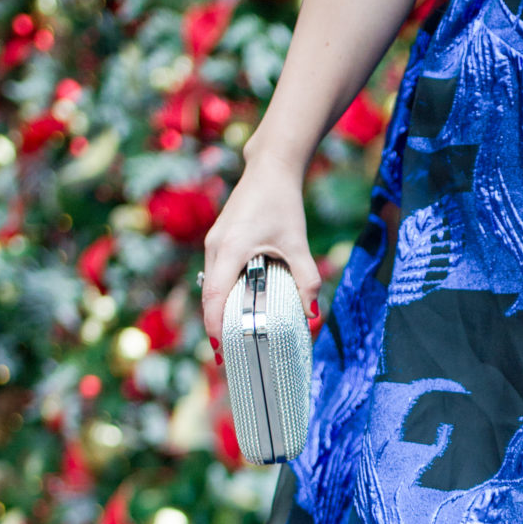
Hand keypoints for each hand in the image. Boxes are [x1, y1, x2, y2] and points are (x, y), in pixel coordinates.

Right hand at [199, 151, 321, 352]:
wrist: (270, 169)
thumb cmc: (283, 203)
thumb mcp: (298, 243)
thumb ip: (307, 279)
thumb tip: (312, 314)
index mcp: (230, 249)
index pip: (215, 296)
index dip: (216, 325)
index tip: (221, 350)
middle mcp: (215, 247)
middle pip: (210, 296)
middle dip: (217, 325)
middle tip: (229, 354)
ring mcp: (213, 243)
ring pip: (211, 286)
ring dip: (220, 310)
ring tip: (233, 336)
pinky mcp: (218, 240)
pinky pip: (216, 275)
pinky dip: (224, 294)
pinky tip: (239, 307)